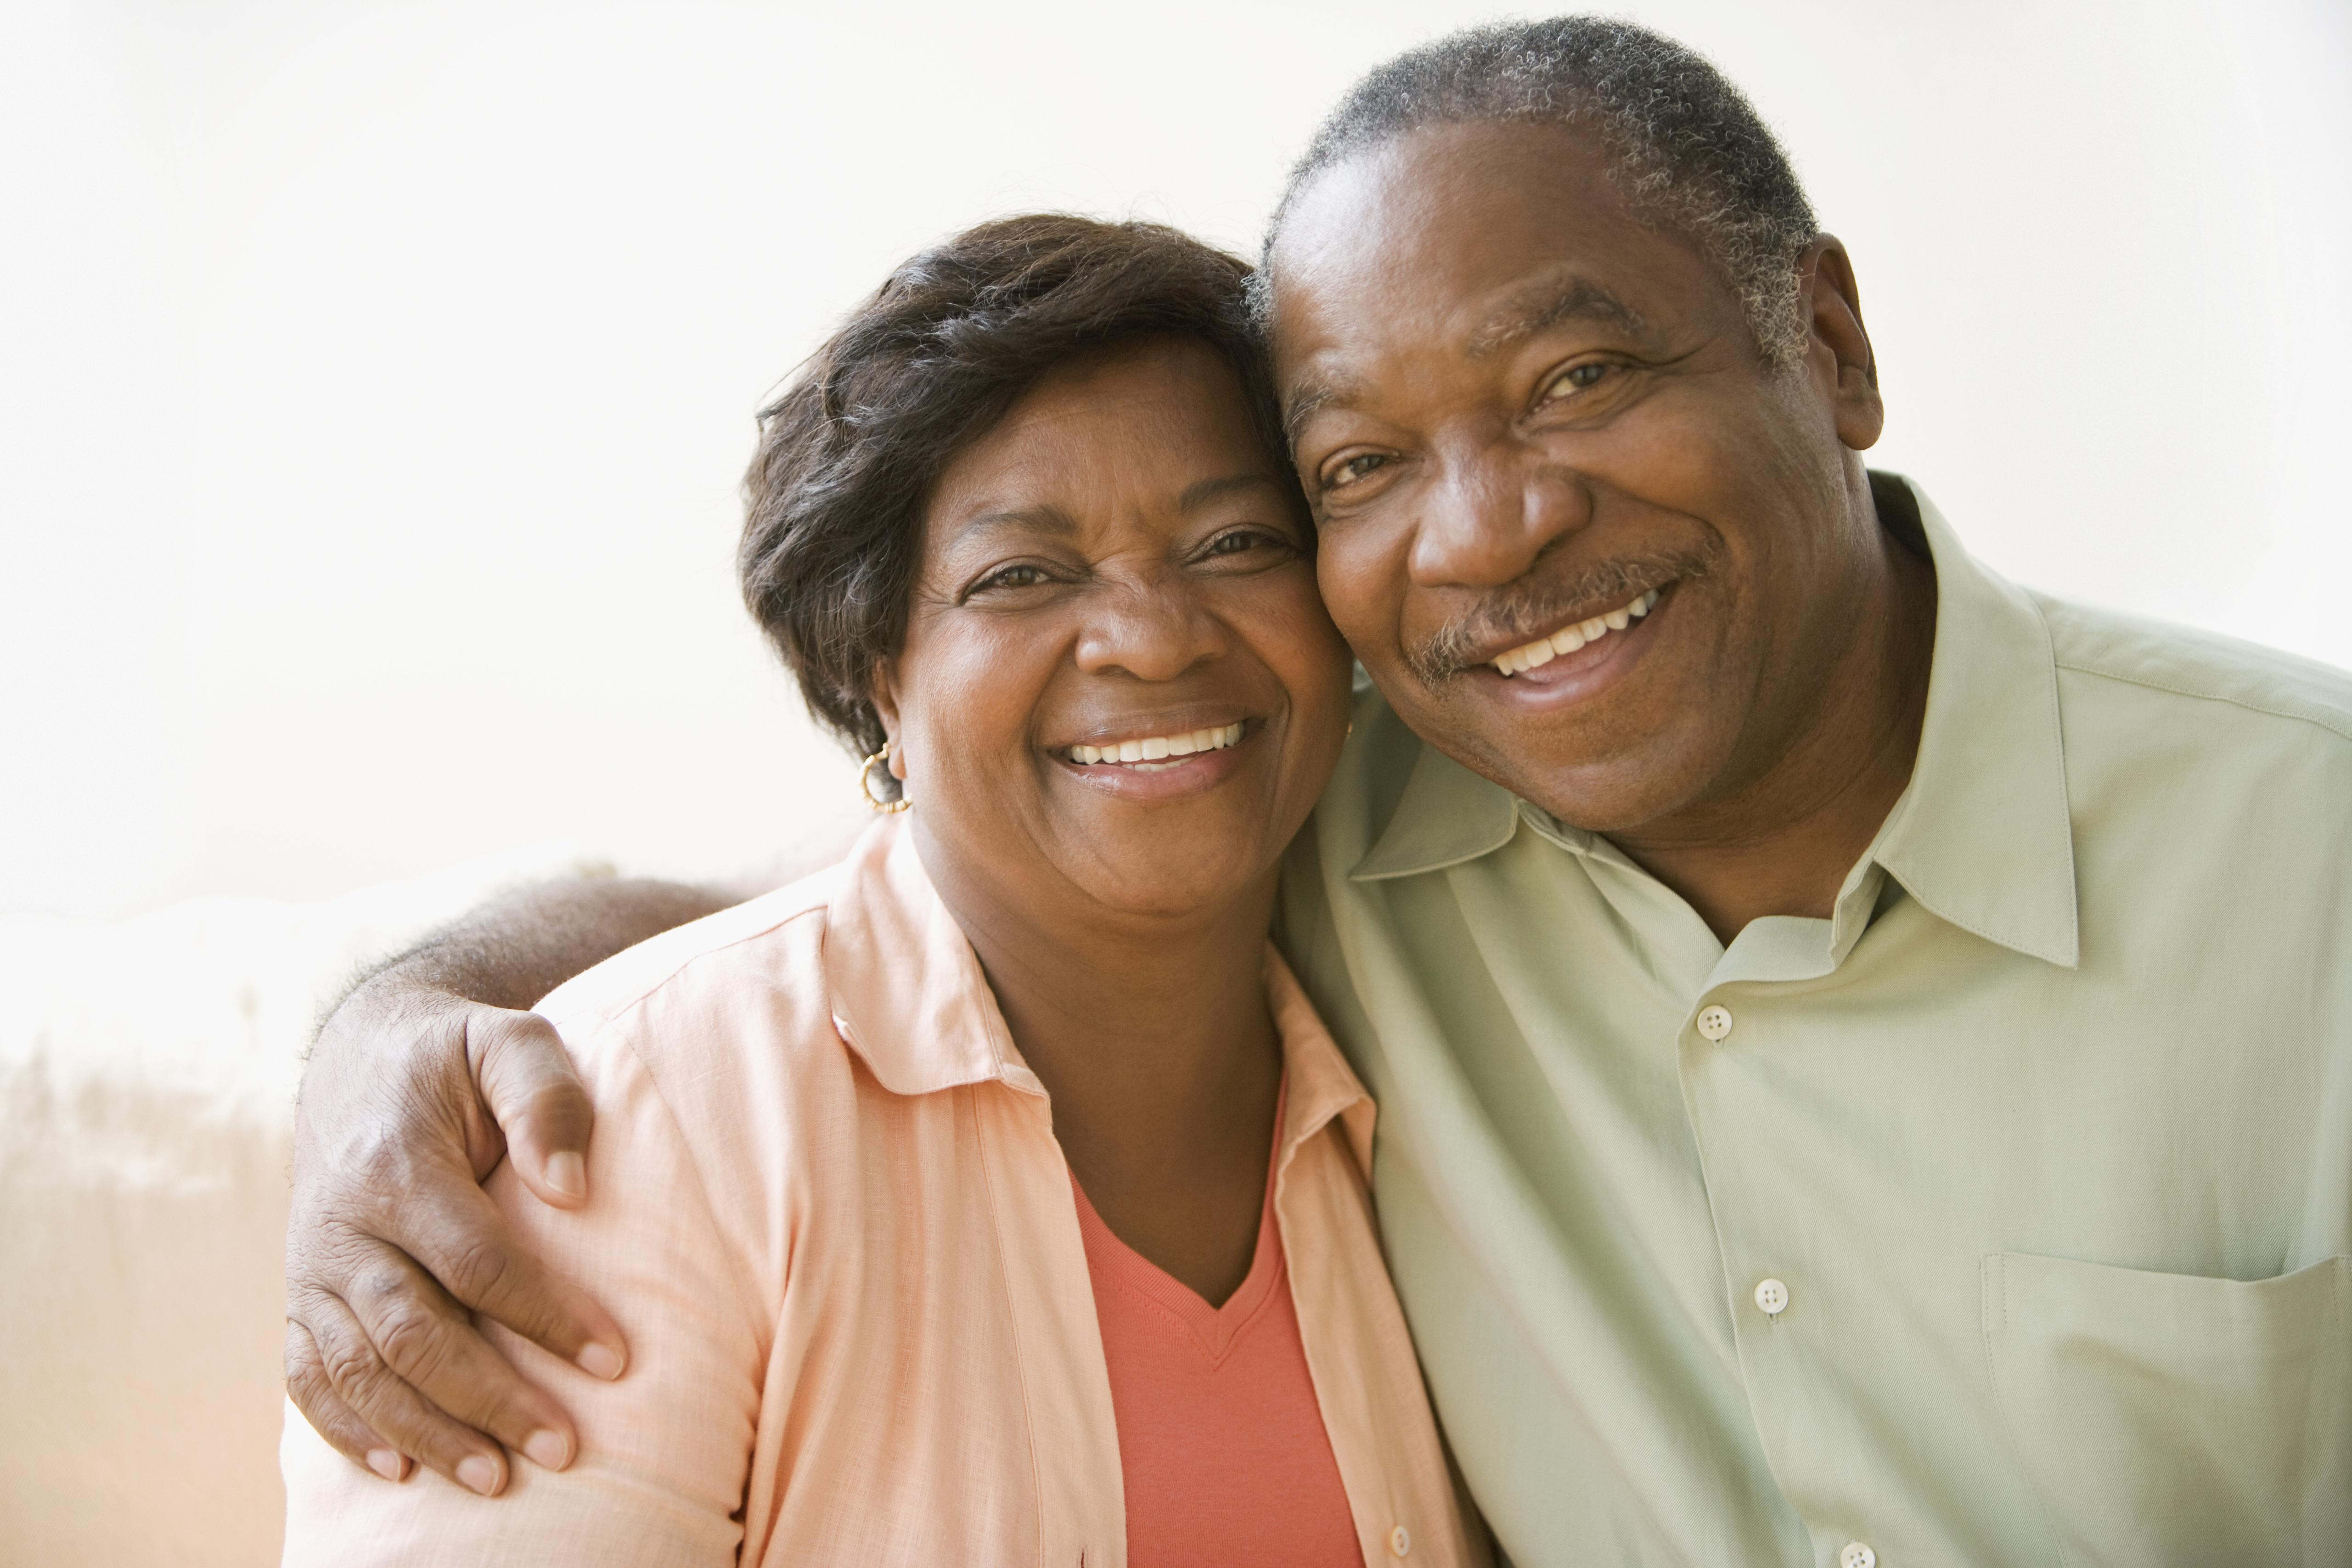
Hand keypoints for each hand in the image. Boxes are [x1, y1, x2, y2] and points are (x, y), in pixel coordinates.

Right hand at [284, 978, 628, 1495]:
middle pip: (412, 1332)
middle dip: (488, 1397)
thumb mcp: (509, 1040)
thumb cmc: (457, 1055)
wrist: (362, 1056)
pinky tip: (398, 1468)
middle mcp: (343, 1225)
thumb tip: (570, 1188)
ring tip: (496, 1480)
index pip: (477, 1262)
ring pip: (358, 1368)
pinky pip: (305, 1375)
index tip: (613, 1361)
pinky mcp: (297, 1292)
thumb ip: (545, 1097)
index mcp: (398, 1166)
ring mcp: (311, 1265)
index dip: (545, 1317)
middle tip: (562, 1448)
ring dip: (426, 1431)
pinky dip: (346, 1427)